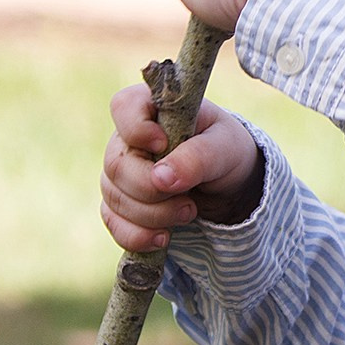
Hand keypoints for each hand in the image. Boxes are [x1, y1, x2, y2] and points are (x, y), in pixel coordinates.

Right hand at [99, 85, 263, 252]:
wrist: (230, 184)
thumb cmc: (226, 150)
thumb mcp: (225, 147)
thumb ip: (198, 157)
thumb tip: (160, 178)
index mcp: (152, 108)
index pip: (123, 106)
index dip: (137, 129)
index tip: (163, 144)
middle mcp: (127, 139)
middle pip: (116, 165)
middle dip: (152, 190)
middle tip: (190, 200)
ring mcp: (120, 173)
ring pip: (115, 198)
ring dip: (153, 215)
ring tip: (189, 212)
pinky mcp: (121, 204)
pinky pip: (114, 222)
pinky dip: (138, 235)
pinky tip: (163, 238)